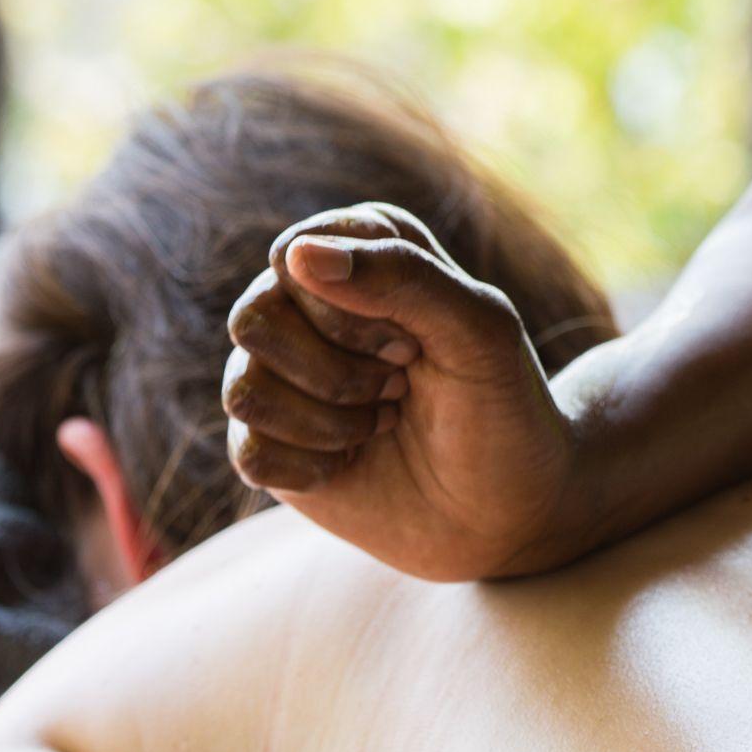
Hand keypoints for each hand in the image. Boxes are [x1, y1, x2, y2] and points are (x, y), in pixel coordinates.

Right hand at [222, 202, 585, 580]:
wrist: (508, 506)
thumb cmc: (501, 404)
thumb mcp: (480, 330)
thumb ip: (402, 275)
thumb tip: (295, 254)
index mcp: (360, 245)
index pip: (295, 257)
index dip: (349, 314)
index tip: (413, 343)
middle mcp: (307, 299)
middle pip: (253, 320)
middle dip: (338, 371)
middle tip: (401, 384)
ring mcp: (282, 371)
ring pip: (243, 389)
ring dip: (329, 422)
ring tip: (386, 421)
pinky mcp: (267, 440)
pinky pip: (246, 449)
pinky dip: (311, 466)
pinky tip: (354, 460)